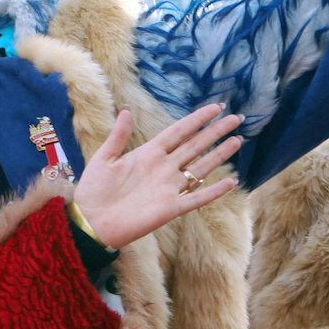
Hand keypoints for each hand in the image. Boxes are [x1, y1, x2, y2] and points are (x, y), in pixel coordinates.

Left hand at [71, 104, 240, 249]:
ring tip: (238, 140)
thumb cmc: (94, 189)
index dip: (197, 120)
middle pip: (195, 145)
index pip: (179, 132)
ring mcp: (169, 188)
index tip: (215, 107)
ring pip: (201, 167)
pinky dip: (214, 191)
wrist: (90, 220)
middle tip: (236, 118)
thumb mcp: (105, 157)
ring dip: (220, 154)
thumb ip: (119, 135)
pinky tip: (231, 182)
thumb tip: (128, 110)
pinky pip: (197, 199)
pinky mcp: (171, 208)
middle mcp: (163, 168)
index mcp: (149, 153)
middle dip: (216, 132)